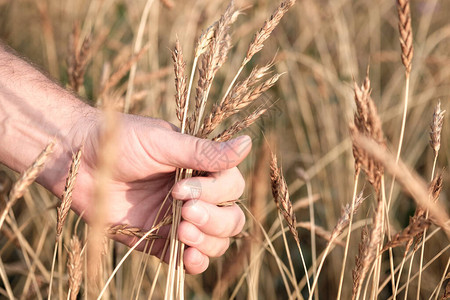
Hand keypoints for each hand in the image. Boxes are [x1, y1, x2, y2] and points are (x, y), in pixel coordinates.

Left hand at [63, 112, 251, 273]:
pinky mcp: (160, 241)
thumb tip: (249, 143)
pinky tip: (187, 257)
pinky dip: (194, 262)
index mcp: (201, 169)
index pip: (232, 187)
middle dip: (214, 219)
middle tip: (185, 211)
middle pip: (231, 218)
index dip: (216, 193)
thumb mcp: (165, 143)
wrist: (78, 159)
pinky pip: (188, 259)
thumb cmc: (122, 141)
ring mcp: (180, 220)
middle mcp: (196, 196)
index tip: (179, 187)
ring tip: (182, 231)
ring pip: (216, 241)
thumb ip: (205, 153)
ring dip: (207, 241)